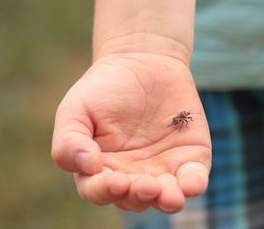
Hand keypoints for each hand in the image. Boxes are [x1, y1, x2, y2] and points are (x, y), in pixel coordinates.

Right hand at [51, 52, 210, 212]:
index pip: (100, 191)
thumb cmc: (104, 89)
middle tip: (147, 185)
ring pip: (167, 196)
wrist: (143, 63)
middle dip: (140, 196)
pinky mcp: (189, 157)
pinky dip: (194, 184)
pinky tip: (191, 184)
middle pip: (135, 199)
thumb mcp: (76, 108)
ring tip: (171, 196)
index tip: (114, 180)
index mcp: (102, 169)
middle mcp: (133, 175)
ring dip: (169, 199)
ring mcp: (163, 168)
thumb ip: (69, 141)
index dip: (105, 191)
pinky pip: (194, 178)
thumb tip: (86, 166)